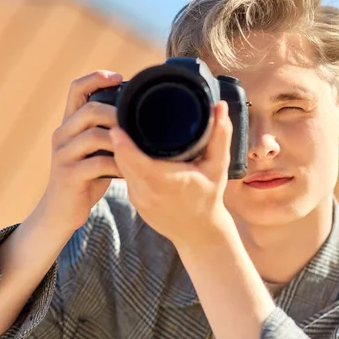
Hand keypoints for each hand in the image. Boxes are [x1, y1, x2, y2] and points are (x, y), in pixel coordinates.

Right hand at [42, 70, 123, 230]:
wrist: (61, 211)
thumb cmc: (86, 177)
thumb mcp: (95, 149)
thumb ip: (107, 130)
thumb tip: (139, 113)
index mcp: (69, 124)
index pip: (76, 88)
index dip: (96, 78)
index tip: (119, 77)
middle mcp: (62, 134)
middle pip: (90, 110)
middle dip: (118, 114)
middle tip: (138, 124)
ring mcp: (63, 155)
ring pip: (94, 136)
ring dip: (121, 140)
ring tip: (137, 148)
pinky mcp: (68, 176)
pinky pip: (97, 164)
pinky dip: (118, 165)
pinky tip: (129, 170)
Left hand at [110, 100, 233, 247]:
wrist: (200, 233)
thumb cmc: (209, 197)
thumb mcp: (218, 166)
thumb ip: (220, 135)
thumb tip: (219, 106)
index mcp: (164, 180)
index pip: (131, 157)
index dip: (122, 140)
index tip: (119, 122)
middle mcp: (146, 191)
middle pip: (121, 159)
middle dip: (118, 140)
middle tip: (119, 118)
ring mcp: (138, 199)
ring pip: (120, 168)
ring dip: (120, 152)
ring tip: (123, 131)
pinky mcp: (136, 202)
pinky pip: (125, 177)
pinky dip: (126, 164)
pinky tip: (131, 153)